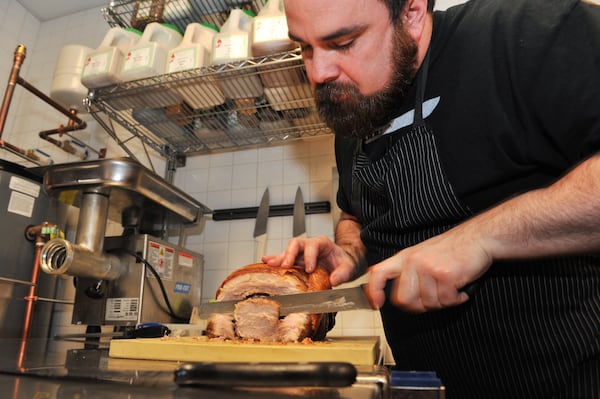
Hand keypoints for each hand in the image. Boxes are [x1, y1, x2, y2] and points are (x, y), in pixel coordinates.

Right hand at [262, 235, 361, 285]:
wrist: (341, 263)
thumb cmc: (343, 263)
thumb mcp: (348, 268)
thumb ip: (343, 273)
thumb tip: (334, 280)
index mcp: (322, 243)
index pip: (313, 246)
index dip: (310, 257)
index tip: (309, 269)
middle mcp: (309, 245)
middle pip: (296, 244)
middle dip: (289, 254)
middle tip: (286, 265)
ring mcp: (301, 252)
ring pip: (287, 251)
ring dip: (278, 257)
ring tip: (269, 263)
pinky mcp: (296, 260)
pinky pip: (284, 258)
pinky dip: (275, 260)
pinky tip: (265, 262)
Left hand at [365, 226, 491, 312]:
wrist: (478, 238)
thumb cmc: (453, 249)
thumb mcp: (423, 255)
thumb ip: (410, 272)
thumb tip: (403, 299)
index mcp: (404, 257)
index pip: (378, 273)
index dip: (374, 291)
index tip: (376, 303)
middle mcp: (413, 262)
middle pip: (404, 300)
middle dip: (421, 306)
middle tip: (436, 298)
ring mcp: (428, 267)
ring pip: (428, 303)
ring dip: (443, 301)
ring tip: (451, 288)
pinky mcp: (444, 274)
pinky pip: (446, 300)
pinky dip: (457, 299)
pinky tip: (461, 289)